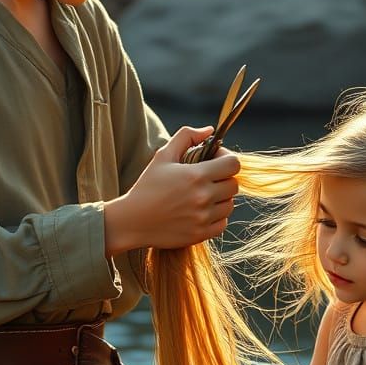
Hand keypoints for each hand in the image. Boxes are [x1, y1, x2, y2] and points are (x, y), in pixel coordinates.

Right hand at [104, 127, 239, 254]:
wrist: (132, 221)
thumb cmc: (147, 187)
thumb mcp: (163, 156)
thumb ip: (186, 136)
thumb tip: (209, 130)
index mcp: (196, 175)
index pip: (233, 164)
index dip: (226, 159)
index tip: (215, 161)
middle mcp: (203, 197)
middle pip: (234, 185)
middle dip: (223, 179)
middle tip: (208, 179)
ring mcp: (203, 217)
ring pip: (229, 205)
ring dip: (220, 199)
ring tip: (202, 196)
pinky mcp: (201, 234)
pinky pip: (223, 223)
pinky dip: (216, 217)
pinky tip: (201, 212)